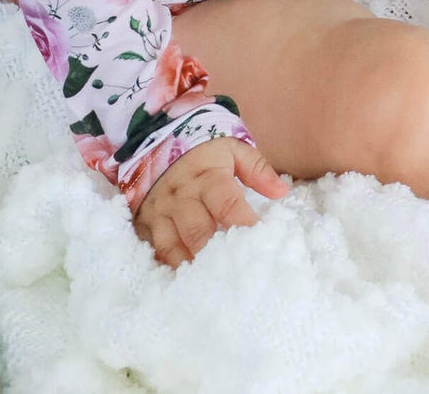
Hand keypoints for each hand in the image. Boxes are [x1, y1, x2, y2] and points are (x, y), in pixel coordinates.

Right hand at [133, 136, 287, 267]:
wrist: (160, 144)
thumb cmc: (206, 154)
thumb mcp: (234, 150)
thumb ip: (258, 170)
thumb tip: (282, 192)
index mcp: (207, 177)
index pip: (227, 203)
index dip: (243, 223)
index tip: (258, 241)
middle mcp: (181, 196)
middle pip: (198, 231)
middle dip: (216, 253)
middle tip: (236, 272)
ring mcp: (161, 212)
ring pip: (174, 245)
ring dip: (192, 265)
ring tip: (212, 283)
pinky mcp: (145, 225)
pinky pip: (155, 251)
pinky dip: (170, 267)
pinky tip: (185, 281)